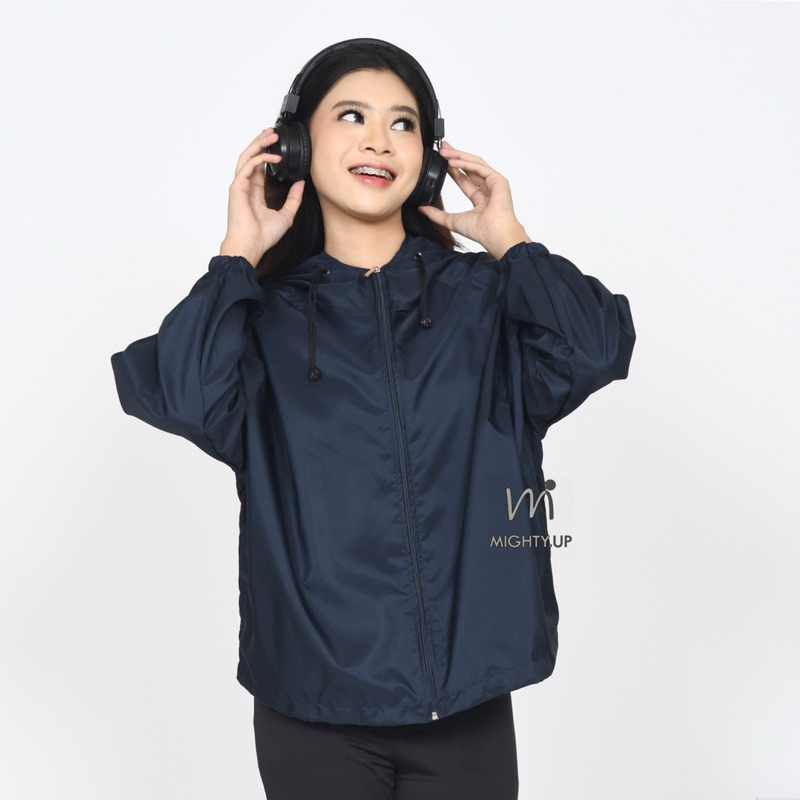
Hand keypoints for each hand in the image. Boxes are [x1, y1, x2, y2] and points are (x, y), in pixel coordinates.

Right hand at [219, 128, 304, 265]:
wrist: (252, 245)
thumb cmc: (263, 236)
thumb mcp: (286, 215)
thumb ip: (294, 198)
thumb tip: (301, 183)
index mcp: (255, 193)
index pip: (259, 168)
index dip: (267, 155)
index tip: (277, 146)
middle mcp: (246, 187)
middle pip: (251, 158)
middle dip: (261, 143)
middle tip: (273, 133)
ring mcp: (240, 186)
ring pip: (247, 157)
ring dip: (259, 144)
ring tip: (271, 135)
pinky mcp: (238, 186)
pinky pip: (248, 165)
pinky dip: (260, 158)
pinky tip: (274, 157)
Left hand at [418, 141, 530, 260]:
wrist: (492, 233)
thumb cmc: (478, 230)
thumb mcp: (450, 220)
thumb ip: (436, 214)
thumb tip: (422, 208)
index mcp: (480, 198)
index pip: (464, 179)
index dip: (452, 169)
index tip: (442, 160)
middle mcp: (488, 189)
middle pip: (469, 167)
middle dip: (455, 156)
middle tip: (442, 149)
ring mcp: (494, 183)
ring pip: (474, 164)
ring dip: (459, 156)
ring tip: (445, 152)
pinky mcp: (498, 180)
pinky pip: (479, 167)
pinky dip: (465, 163)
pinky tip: (453, 162)